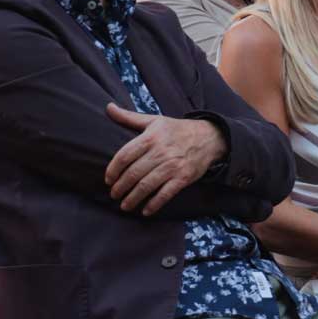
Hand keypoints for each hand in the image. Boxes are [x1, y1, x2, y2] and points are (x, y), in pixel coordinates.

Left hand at [105, 105, 227, 214]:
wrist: (209, 137)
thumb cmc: (176, 129)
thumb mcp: (153, 120)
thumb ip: (129, 117)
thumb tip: (108, 108)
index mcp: (150, 137)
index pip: (125, 156)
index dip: (113, 170)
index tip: (108, 180)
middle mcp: (160, 152)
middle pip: (133, 173)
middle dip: (120, 187)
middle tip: (114, 195)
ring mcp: (172, 166)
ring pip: (146, 185)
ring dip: (133, 198)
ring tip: (124, 205)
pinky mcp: (183, 178)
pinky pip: (165, 194)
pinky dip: (154, 204)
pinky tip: (145, 211)